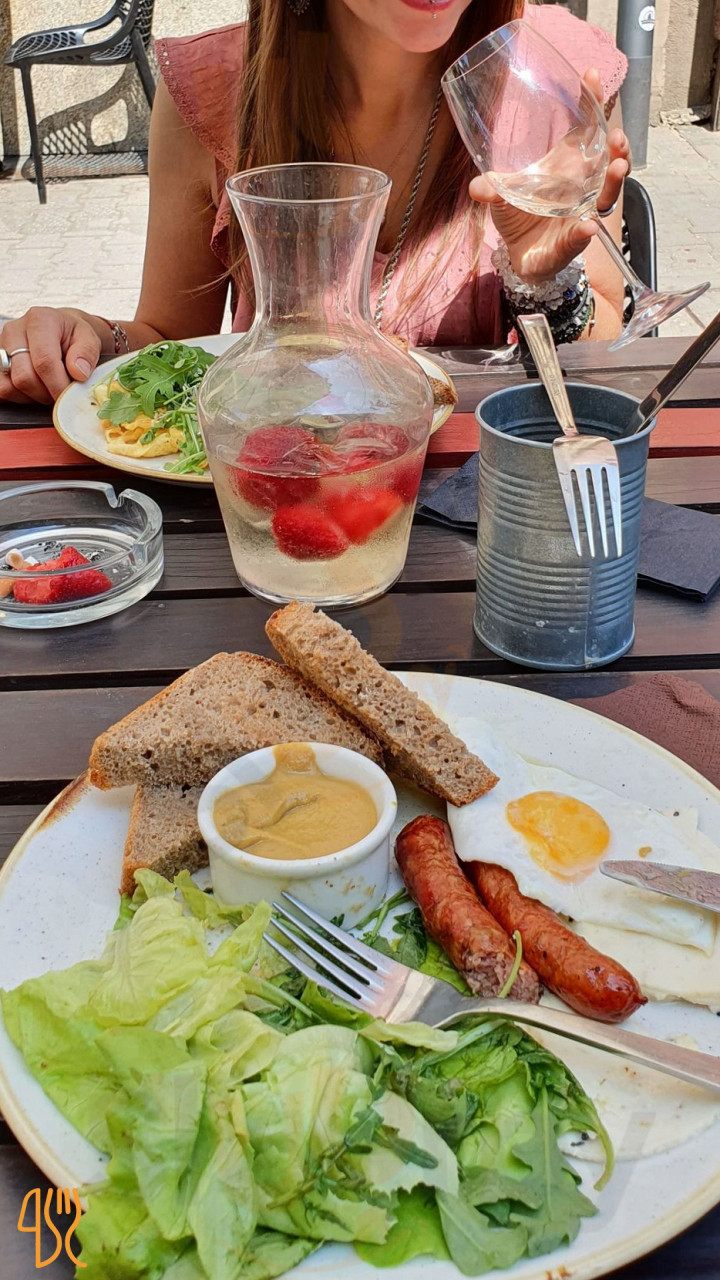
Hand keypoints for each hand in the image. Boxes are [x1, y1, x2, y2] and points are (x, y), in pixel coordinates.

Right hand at [0, 308, 103, 404]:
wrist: (61, 331)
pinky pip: (2, 390)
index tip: (69, 396)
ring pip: (10, 386)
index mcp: (40, 320)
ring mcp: (2, 346)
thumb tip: (78, 372)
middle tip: (61, 392)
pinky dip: (20, 397)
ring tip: (49, 387)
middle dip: (46, 394)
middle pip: (24, 377)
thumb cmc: (73, 335)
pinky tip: (35, 389)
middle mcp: (15, 330)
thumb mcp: (90, 338)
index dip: (58, 385)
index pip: (44, 361)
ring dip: (33, 396)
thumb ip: (88, 353)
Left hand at [469, 70, 631, 284]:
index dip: (592, 103)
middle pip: (609, 161)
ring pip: (606, 195)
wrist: (519, 256)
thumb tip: (478, 185)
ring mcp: (582, 212)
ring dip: (614, 182)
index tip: (591, 76)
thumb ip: (492, 187)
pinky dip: (585, 231)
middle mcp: (583, 185)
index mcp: (568, 165)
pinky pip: (582, 235)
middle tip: (617, 136)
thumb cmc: (518, 216)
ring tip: (618, 168)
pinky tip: (588, 227)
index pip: (587, 129)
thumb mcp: (502, 196)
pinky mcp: (573, 241)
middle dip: (619, 147)